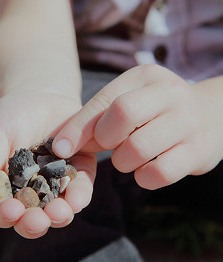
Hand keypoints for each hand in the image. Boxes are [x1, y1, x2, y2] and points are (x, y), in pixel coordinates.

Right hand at [0, 88, 95, 238]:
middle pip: (31, 218)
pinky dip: (80, 195)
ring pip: (59, 209)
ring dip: (60, 215)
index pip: (1, 210)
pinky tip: (77, 198)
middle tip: (36, 221)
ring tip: (59, 213)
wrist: (42, 97)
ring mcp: (57, 185)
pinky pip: (82, 189)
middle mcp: (33, 192)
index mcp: (7, 188)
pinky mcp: (80, 173)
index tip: (9, 210)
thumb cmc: (12, 116)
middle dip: (33, 223)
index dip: (3, 214)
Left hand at [53, 64, 222, 189]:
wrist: (207, 117)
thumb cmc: (154, 112)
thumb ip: (94, 121)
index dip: (78, 127)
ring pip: (138, 148)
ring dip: (123, 162)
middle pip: (123, 114)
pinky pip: (159, 173)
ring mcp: (187, 122)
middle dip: (106, 139)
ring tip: (128, 157)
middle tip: (110, 145)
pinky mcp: (198, 151)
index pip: (105, 101)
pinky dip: (143, 177)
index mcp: (145, 77)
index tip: (60, 149)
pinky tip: (144, 170)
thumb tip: (60, 147)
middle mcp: (170, 94)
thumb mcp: (126, 104)